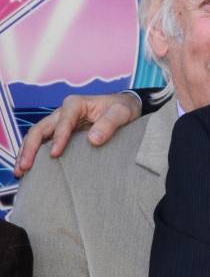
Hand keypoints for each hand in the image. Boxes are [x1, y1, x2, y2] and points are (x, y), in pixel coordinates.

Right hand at [14, 92, 141, 175]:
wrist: (123, 108)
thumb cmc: (122, 109)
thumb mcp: (121, 114)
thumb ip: (109, 125)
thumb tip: (93, 140)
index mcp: (75, 104)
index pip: (63, 121)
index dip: (58, 138)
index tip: (55, 155)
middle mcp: (63, 112)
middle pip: (40, 128)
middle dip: (31, 148)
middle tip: (25, 166)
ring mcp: (59, 123)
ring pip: (37, 136)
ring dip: (26, 153)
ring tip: (20, 172)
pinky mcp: (61, 133)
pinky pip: (43, 143)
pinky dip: (34, 155)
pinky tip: (28, 169)